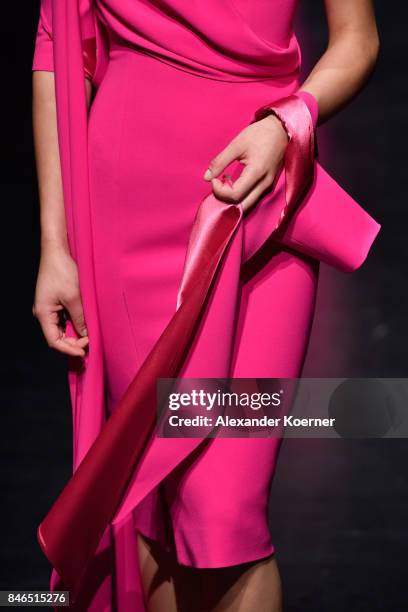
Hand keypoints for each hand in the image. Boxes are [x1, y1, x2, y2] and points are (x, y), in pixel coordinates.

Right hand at [32, 242, 88, 356]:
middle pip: (57, 337)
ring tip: (90, 338)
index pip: (54, 341)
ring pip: (62, 329)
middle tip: (90, 344)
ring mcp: (49, 308)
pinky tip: (85, 326)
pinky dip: (74, 325)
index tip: (84, 351)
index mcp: (43, 313)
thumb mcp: (75, 297)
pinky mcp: (55, 303)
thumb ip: (80, 318)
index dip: (69, 349)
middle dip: (73, 343)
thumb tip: (86, 335)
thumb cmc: (62, 271)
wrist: (57, 252)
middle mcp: (43, 313)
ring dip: (75, 335)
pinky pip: (64, 320)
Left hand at [203, 114, 288, 211]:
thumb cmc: (259, 134)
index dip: (219, 191)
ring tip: (225, 183)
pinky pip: (252, 199)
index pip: (234, 195)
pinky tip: (234, 183)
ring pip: (247, 205)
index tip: (214, 178)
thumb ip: (220, 162)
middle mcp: (265, 184)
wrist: (282, 130)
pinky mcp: (269, 186)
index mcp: (257, 172)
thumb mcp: (236, 144)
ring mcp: (269, 187)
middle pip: (241, 206)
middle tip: (218, 184)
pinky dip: (240, 197)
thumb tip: (206, 177)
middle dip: (225, 200)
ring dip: (232, 200)